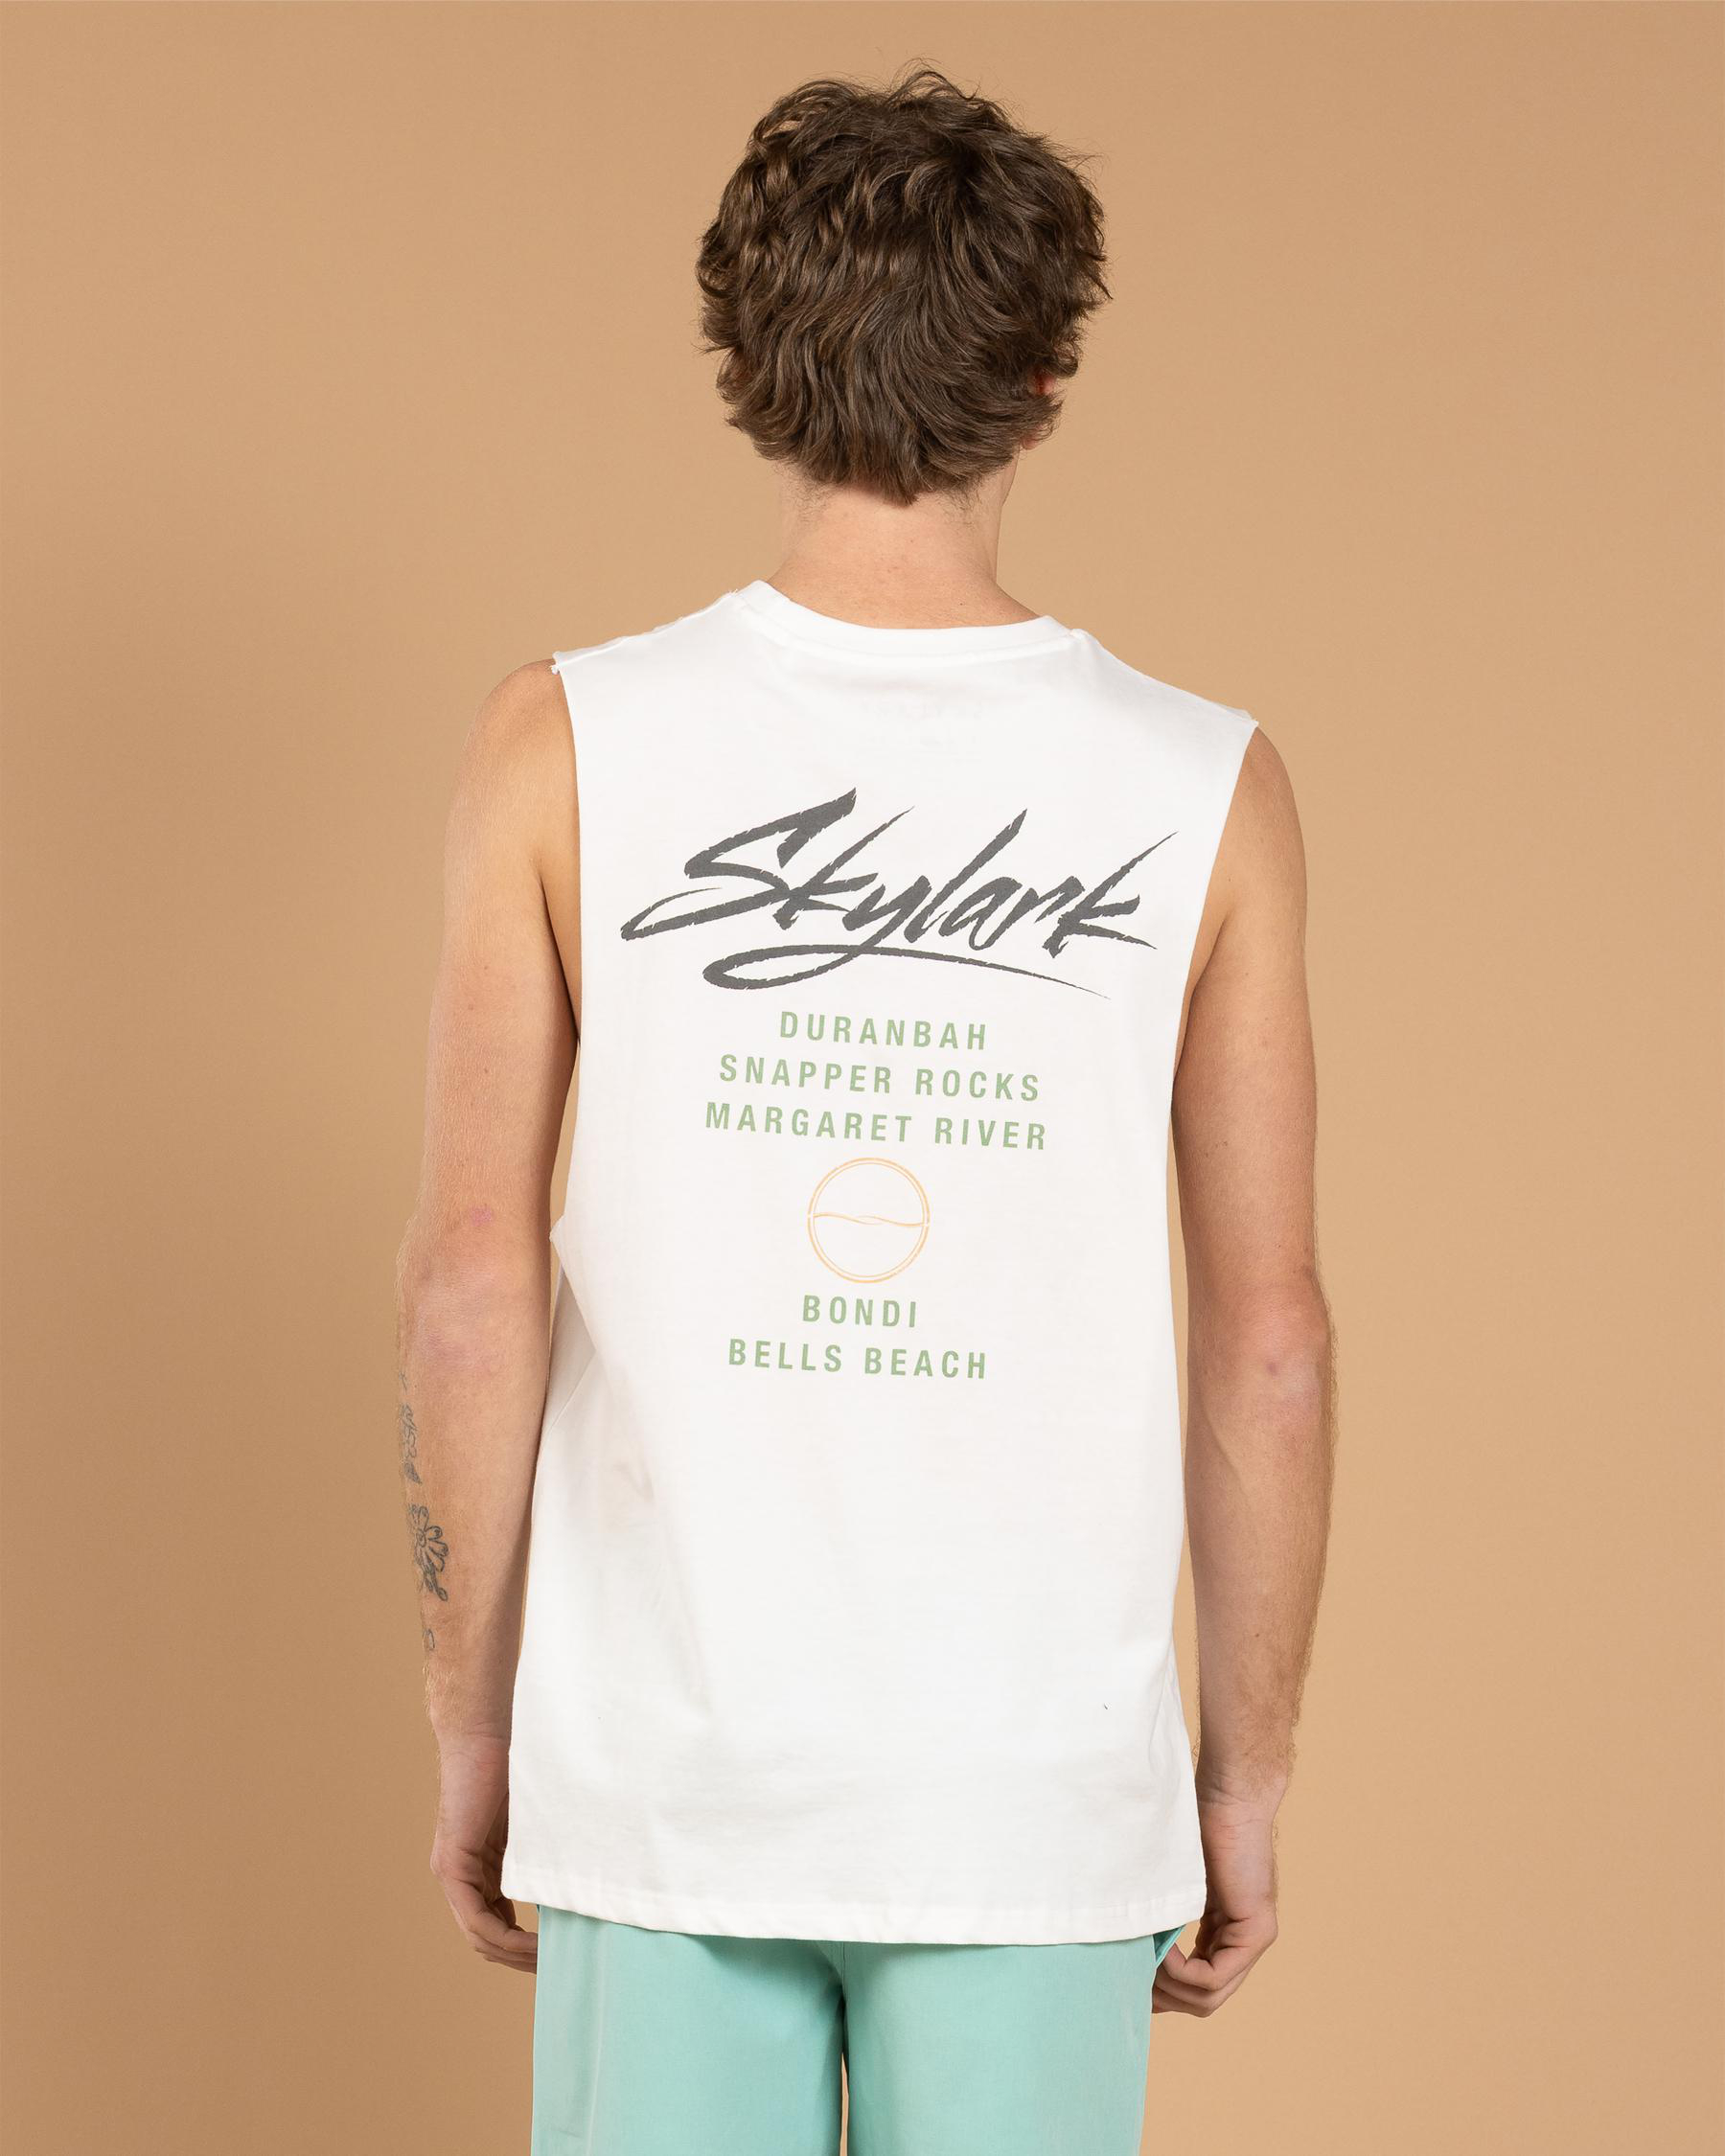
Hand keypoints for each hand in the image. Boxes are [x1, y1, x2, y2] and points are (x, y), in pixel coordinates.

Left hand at [429, 1731, 537, 1971]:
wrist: (490, 1729)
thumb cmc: (522, 1764)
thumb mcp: (541, 1823)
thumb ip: (549, 1852)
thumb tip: (588, 1880)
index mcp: (483, 1867)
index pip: (500, 1923)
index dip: (527, 1946)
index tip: (560, 1956)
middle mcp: (463, 1876)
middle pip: (489, 1939)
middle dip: (523, 1959)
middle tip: (558, 1970)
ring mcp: (453, 1873)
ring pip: (482, 1937)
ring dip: (516, 1955)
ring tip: (551, 1963)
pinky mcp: (452, 1865)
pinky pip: (477, 1920)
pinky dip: (507, 1938)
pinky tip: (537, 1945)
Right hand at [1153, 1790, 1278, 2015]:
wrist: (1227, 1797)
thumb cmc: (1194, 1828)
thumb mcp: (1174, 1889)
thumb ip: (1164, 1923)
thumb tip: (1130, 1962)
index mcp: (1225, 1934)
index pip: (1198, 1987)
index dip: (1164, 1993)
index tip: (1134, 1981)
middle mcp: (1243, 1944)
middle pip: (1204, 2002)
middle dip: (1165, 1999)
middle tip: (1134, 1983)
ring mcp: (1254, 1940)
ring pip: (1209, 1997)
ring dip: (1170, 1986)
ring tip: (1145, 1961)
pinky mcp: (1257, 1931)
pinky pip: (1214, 1976)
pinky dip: (1181, 1972)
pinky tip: (1162, 1952)